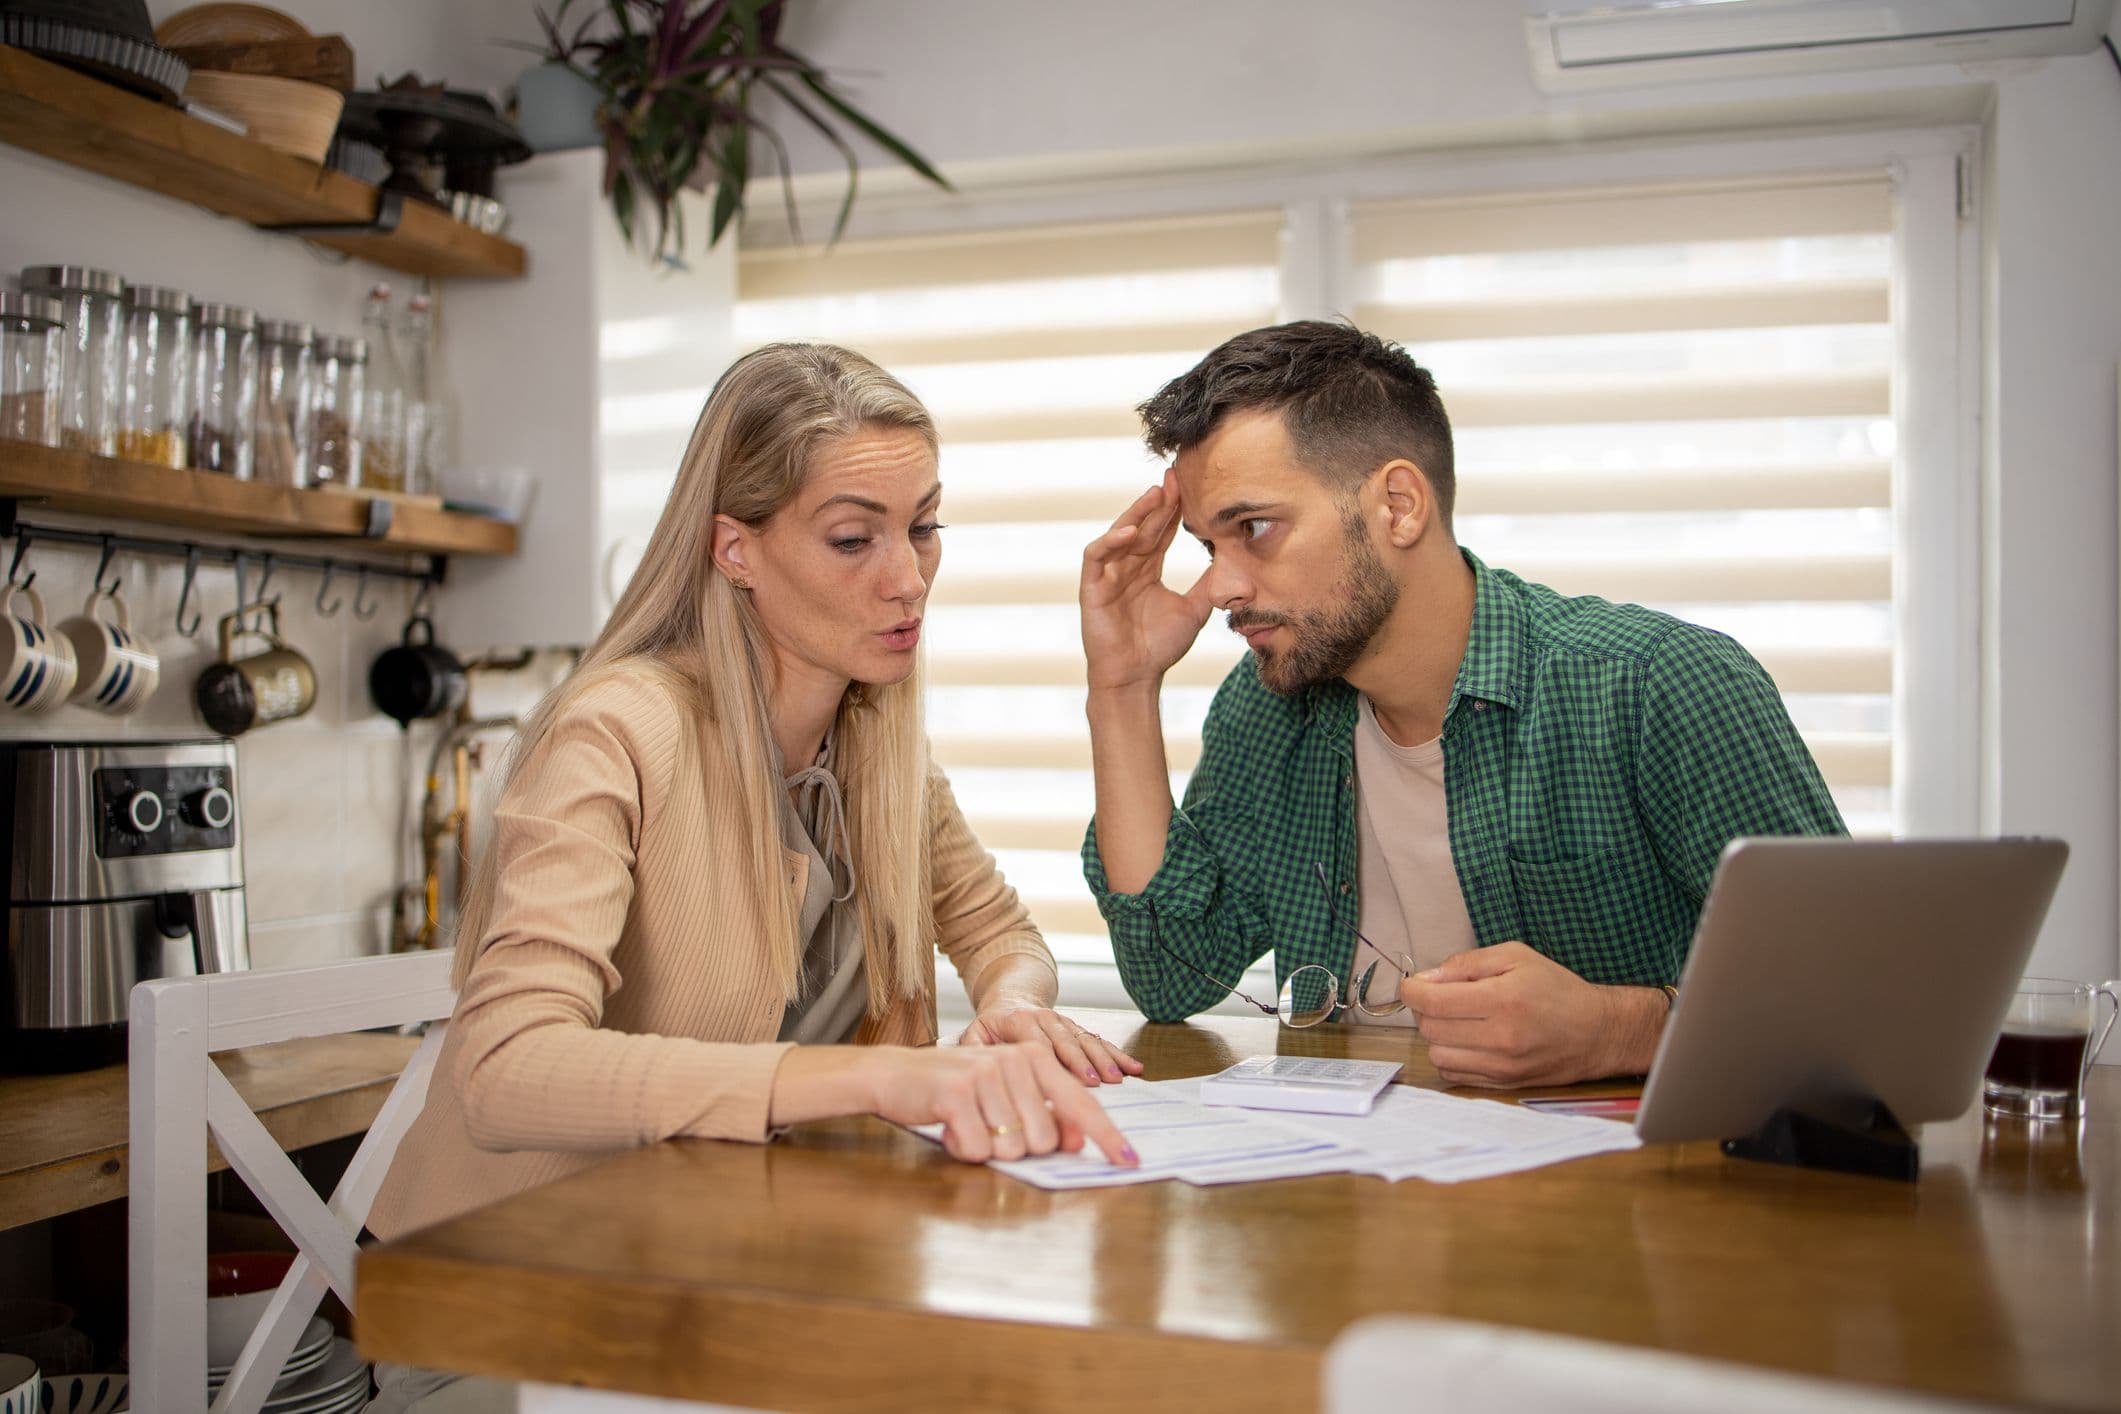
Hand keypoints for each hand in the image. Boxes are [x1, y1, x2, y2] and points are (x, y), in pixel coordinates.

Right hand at [864, 1041, 1139, 1166]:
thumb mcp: (1005, 1095)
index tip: (1130, 1161)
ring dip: (987, 1149)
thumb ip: (1043, 1113)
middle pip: (1045, 1140)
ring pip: (1012, 1148)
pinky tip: (951, 1129)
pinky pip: (979, 1150)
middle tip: (989, 1126)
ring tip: (968, 1124)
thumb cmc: (956, 1091)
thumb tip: (1075, 1141)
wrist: (895, 1075)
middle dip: (1018, 1147)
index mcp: (1035, 1058)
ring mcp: (986, 1074)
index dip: (1106, 1136)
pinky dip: (964, 1150)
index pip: (1081, 1103)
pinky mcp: (956, 1093)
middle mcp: (1016, 1061)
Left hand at [959, 1006, 1145, 1085]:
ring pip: (1087, 1040)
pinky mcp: (1077, 1030)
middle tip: (1097, 1082)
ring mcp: (1065, 1024)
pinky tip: (1134, 1068)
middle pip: (1068, 1041)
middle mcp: (1047, 1019)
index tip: (1069, 1078)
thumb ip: (973, 1050)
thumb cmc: (991, 1027)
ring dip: (1104, 1060)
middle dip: (1084, 1062)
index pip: (1040, 1042)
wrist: (1011, 999)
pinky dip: (1117, 1054)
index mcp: (1020, 1021)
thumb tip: (976, 1069)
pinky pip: (1100, 1041)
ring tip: (1118, 1077)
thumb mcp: (974, 1035)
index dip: (1056, 1060)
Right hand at [1080, 469, 1214, 690]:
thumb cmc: (1160, 647)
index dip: (1174, 509)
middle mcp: (1126, 567)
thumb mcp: (1195, 609)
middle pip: (1143, 525)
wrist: (1136, 678)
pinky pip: (1096, 556)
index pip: (1161, 531)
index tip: (1190, 485)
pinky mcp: (1091, 587)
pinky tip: (1132, 531)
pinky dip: (1111, 541)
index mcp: (1147, 569)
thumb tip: (1237, 562)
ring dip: (1137, 513)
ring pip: (1120, 533)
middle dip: (1159, 501)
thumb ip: (1210, 585)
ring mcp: (1107, 575)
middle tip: (1176, 476)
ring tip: (1156, 494)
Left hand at [1400, 942, 1663, 1087]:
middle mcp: (1500, 1038)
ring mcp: (1501, 1066)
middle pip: (1430, 1028)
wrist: (1597, 1032)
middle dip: (1427, 1009)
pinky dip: (1451, 1056)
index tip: (1412, 985)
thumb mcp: (1516, 957)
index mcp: (1503, 1000)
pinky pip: (1453, 1074)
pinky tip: (1468, 1041)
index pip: (1433, 1002)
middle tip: (1444, 998)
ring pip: (1437, 1054)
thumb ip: (1468, 963)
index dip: (1412, 991)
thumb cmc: (1557, 989)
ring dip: (1438, 1035)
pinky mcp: (1502, 1084)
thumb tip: (1428, 978)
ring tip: (1459, 1020)